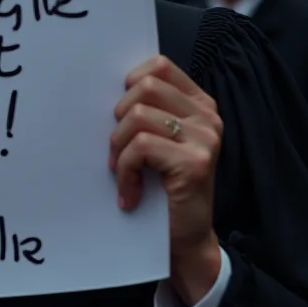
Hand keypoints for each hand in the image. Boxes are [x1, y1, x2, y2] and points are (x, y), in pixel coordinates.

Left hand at [110, 56, 222, 305]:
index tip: (120, 113)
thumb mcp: (154, 139)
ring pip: (138, 115)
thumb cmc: (160, 186)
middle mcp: (207, 116)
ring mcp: (205, 138)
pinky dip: (125, 170)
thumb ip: (143, 109)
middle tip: (119, 149)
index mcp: (197, 103)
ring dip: (119, 146)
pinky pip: (140, 146)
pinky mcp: (195, 162)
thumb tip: (100, 82)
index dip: (130, 83)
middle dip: (119, 117)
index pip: (159, 65)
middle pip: (144, 86)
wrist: (184, 241)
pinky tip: (130, 192)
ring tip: (124, 172)